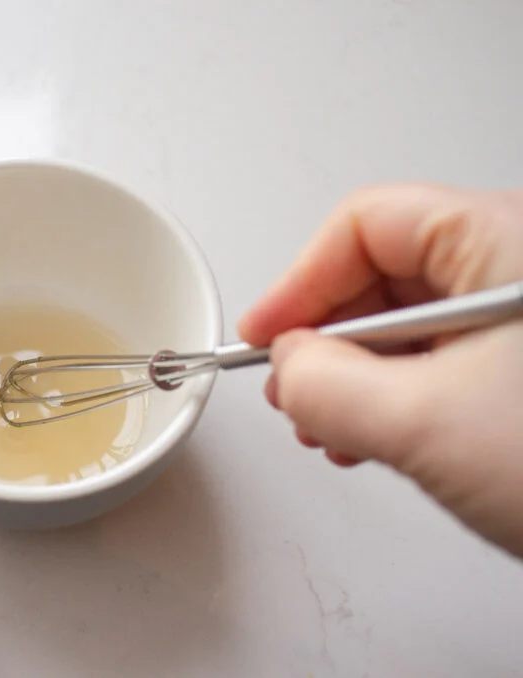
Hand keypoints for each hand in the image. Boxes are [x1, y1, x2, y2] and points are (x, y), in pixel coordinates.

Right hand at [239, 184, 522, 556]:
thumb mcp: (424, 424)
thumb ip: (326, 385)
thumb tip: (286, 368)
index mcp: (508, 241)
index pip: (368, 223)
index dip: (301, 279)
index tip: (266, 333)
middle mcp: (520, 268)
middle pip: (388, 269)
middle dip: (327, 335)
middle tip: (294, 387)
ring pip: (413, 322)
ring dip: (356, 374)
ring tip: (330, 427)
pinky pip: (446, 361)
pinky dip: (398, 396)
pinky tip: (375, 438)